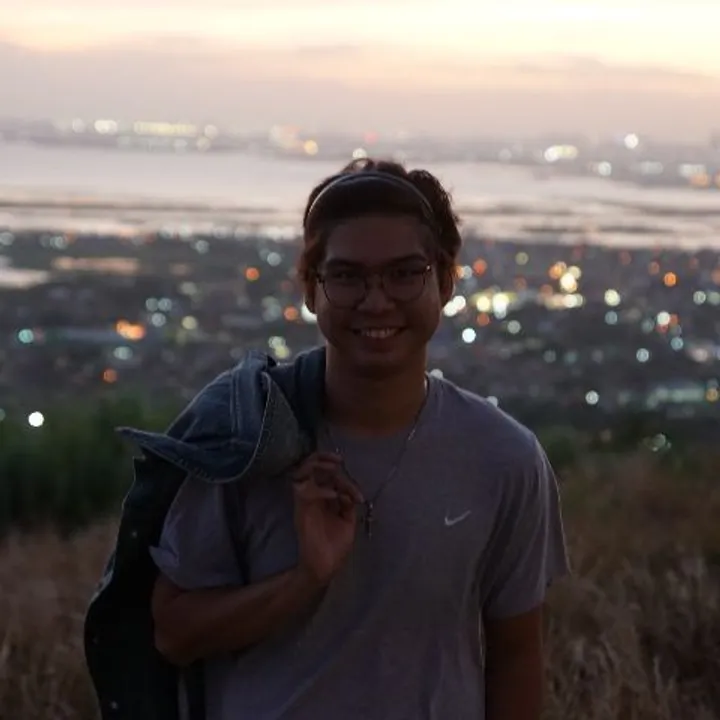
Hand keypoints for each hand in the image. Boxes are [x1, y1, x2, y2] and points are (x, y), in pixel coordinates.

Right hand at [292, 452, 363, 586]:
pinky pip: (305, 492)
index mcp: (323, 498)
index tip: (358, 495)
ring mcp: (306, 502)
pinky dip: (321, 490)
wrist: (326, 567)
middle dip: (323, 458)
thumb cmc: (335, 545)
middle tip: (338, 460)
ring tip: (333, 468)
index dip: (344, 478)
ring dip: (317, 465)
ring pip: (301, 472)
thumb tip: (348, 491)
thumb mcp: (347, 520)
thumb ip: (348, 503)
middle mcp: (313, 496)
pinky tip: (335, 496)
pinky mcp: (302, 511)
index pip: (329, 476)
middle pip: (310, 466)